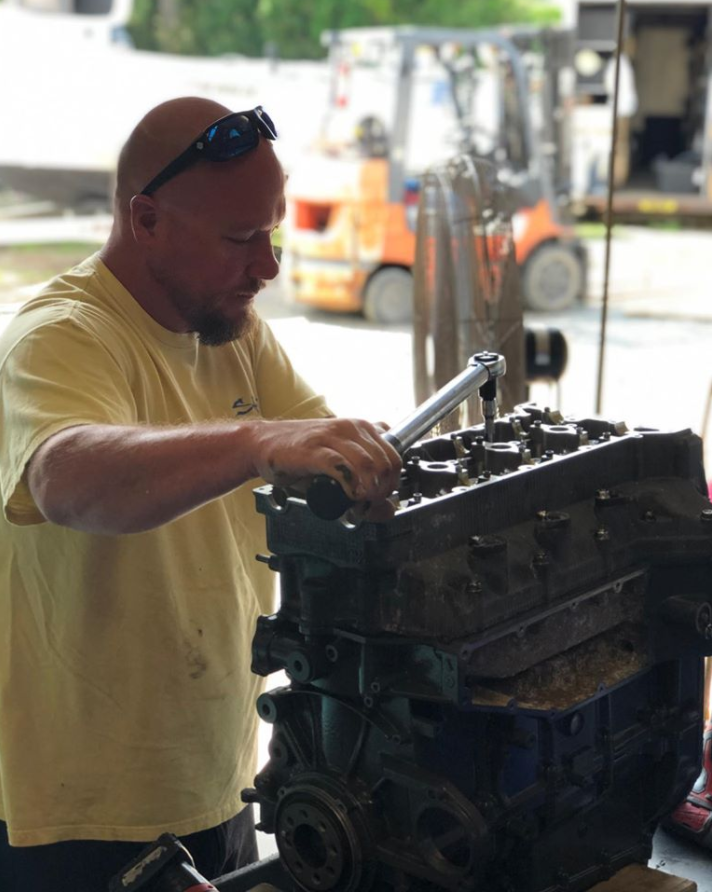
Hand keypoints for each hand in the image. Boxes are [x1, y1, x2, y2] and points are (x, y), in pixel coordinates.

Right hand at [249, 417, 401, 510]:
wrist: (263, 444)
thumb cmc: (301, 456)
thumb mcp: (340, 468)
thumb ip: (366, 486)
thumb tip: (389, 510)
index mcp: (362, 428)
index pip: (395, 456)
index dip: (393, 482)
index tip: (381, 497)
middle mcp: (351, 428)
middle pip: (385, 462)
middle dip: (383, 490)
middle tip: (369, 504)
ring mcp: (331, 436)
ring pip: (368, 464)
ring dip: (369, 490)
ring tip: (359, 502)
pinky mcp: (313, 449)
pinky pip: (341, 466)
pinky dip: (350, 484)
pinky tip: (348, 494)